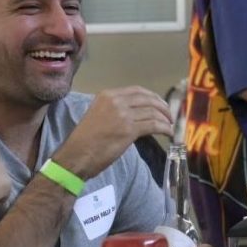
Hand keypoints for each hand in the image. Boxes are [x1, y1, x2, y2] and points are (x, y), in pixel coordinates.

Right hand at [52, 87, 173, 178]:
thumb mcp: (97, 116)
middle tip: (169, 115)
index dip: (152, 97)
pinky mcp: (129, 129)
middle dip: (162, 106)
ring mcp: (123, 114)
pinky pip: (154, 125)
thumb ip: (114, 111)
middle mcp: (115, 101)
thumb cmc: (85, 141)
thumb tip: (134, 115)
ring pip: (153, 111)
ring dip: (165, 118)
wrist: (76, 155)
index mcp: (107, 95)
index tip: (160, 104)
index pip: (136, 90)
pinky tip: (168, 133)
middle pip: (147, 98)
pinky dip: (164, 128)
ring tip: (170, 125)